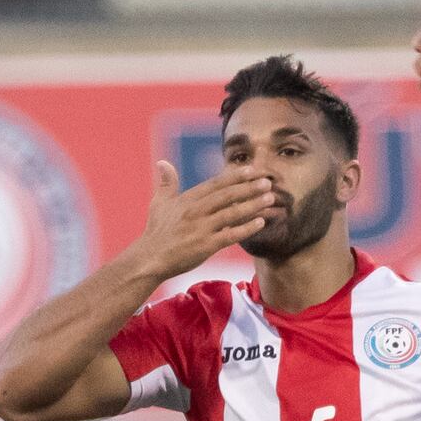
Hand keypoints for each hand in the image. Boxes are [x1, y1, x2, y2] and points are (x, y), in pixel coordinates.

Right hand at [128, 161, 276, 282]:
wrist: (150, 258)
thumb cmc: (156, 231)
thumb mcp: (159, 203)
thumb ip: (166, 183)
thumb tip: (163, 163)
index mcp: (188, 199)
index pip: (215, 184)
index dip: (235, 176)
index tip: (252, 170)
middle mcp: (196, 210)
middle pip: (227, 195)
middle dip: (249, 187)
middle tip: (268, 181)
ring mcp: (201, 228)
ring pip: (232, 213)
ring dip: (253, 205)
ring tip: (270, 198)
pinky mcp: (205, 246)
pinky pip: (230, 235)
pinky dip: (246, 228)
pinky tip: (260, 223)